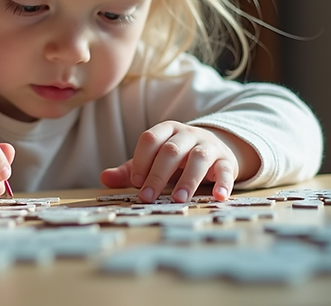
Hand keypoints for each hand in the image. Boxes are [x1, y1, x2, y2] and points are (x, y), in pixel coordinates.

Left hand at [99, 122, 253, 202]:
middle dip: (158, 174)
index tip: (135, 182)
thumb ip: (130, 170)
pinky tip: (218, 197)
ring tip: (179, 200)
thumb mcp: (153, 161)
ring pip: (199, 157)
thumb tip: (104, 178)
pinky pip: (226, 169)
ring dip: (188, 179)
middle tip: (147, 197)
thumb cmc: (177, 159)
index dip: (141, 159)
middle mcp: (188, 134)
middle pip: (171, 150)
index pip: (150, 138)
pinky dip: (223, 183)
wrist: (215, 150)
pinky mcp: (226, 160)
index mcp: (166, 130)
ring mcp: (208, 146)